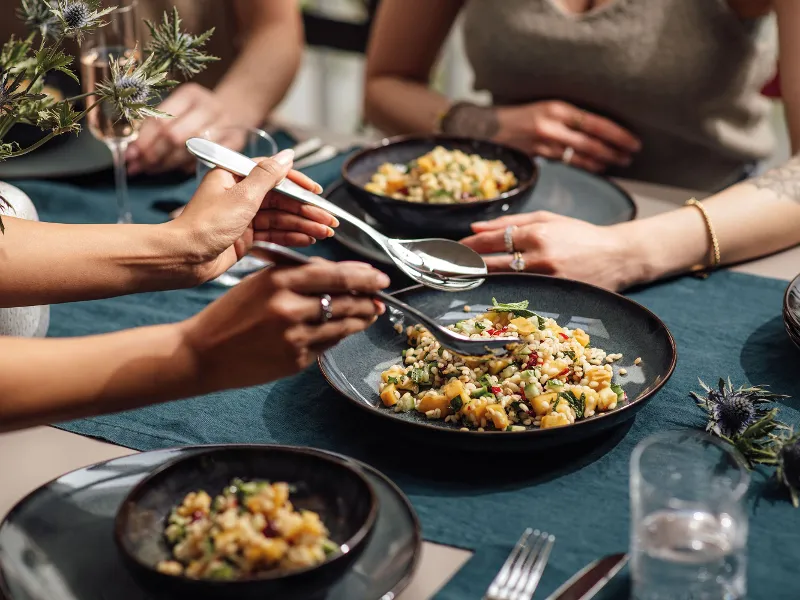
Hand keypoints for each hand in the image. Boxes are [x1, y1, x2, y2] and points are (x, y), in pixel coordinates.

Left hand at [127, 83, 232, 175]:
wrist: (236, 111)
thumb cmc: (198, 113)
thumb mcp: (178, 110)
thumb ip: (155, 128)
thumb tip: (131, 153)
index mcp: (190, 94)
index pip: (161, 119)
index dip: (144, 140)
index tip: (130, 156)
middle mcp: (208, 107)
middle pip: (174, 136)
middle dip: (153, 154)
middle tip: (139, 167)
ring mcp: (224, 125)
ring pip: (189, 150)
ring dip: (167, 163)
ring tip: (152, 169)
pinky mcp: (234, 142)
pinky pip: (204, 160)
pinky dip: (188, 166)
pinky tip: (176, 169)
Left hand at [170, 149, 337, 282]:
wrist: (183, 258)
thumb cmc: (205, 225)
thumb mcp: (242, 195)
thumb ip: (268, 175)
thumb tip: (287, 154)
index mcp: (235, 176)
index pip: (275, 175)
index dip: (299, 185)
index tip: (317, 193)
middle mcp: (239, 194)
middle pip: (282, 199)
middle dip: (306, 210)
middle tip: (329, 220)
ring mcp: (243, 216)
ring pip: (281, 218)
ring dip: (303, 225)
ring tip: (324, 232)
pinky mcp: (245, 237)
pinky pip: (274, 233)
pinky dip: (291, 236)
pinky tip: (308, 239)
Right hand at [182, 259, 389, 390]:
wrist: (202, 353)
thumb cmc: (231, 314)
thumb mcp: (260, 282)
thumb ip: (297, 276)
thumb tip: (338, 275)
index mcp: (280, 281)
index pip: (335, 274)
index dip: (363, 276)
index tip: (379, 277)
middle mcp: (290, 308)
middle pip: (346, 300)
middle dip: (369, 299)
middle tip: (381, 298)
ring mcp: (295, 337)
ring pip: (342, 325)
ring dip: (361, 319)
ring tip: (370, 313)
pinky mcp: (296, 361)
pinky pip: (328, 345)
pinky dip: (338, 336)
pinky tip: (342, 330)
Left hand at [460, 212, 641, 290]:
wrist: (618, 255)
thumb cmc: (580, 234)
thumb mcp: (547, 219)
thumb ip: (510, 223)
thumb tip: (475, 227)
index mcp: (539, 233)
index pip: (493, 240)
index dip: (470, 246)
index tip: (454, 249)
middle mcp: (542, 258)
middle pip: (493, 265)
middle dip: (467, 267)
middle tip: (447, 269)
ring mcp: (549, 280)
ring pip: (505, 284)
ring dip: (481, 283)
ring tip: (461, 283)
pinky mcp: (556, 296)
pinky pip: (523, 297)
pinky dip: (504, 295)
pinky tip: (490, 295)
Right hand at [494, 101, 640, 172]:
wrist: (488, 126)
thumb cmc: (521, 115)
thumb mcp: (546, 107)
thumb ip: (568, 116)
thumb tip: (596, 128)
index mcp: (558, 107)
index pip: (596, 123)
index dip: (617, 134)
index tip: (633, 141)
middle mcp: (552, 124)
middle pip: (591, 141)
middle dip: (614, 150)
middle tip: (630, 155)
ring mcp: (544, 141)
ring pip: (580, 154)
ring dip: (602, 160)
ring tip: (618, 162)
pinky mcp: (537, 155)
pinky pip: (566, 162)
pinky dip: (584, 165)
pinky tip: (596, 168)